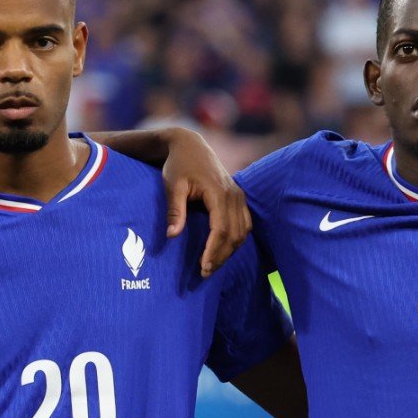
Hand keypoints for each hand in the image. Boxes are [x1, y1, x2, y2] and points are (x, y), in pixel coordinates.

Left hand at [161, 129, 250, 276]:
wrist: (189, 145)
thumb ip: (174, 211)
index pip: (221, 229)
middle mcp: (234, 194)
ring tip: (213, 265)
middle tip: (205, 273)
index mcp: (218, 192)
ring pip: (242, 231)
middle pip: (234, 234)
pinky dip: (236, 240)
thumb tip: (172, 236)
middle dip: (222, 256)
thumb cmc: (178, 165)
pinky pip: (245, 224)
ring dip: (230, 250)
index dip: (214, 251)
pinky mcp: (239, 197)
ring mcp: (239, 195)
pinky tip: (223, 250)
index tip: (204, 268)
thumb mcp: (172, 186)